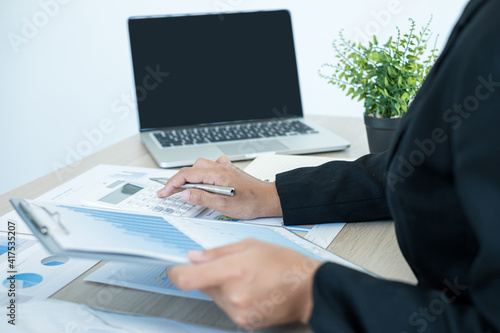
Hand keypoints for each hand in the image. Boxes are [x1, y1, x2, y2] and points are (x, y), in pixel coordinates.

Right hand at [157, 156, 281, 219]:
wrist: (269, 199)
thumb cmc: (252, 202)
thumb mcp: (224, 205)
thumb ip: (202, 198)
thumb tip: (185, 194)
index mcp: (216, 174)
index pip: (186, 175)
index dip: (171, 184)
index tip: (163, 192)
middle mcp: (220, 168)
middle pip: (191, 169)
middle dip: (178, 180)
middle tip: (170, 193)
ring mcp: (225, 168)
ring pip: (200, 167)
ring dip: (191, 177)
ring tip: (186, 190)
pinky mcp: (230, 171)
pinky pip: (211, 167)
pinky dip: (203, 174)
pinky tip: (205, 182)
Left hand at [168, 239, 322, 329]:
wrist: (310, 290)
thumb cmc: (286, 264)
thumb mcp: (251, 245)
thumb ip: (218, 252)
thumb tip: (194, 257)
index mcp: (233, 270)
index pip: (187, 279)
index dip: (175, 273)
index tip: (174, 269)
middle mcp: (233, 295)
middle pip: (202, 286)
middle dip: (209, 276)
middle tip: (231, 267)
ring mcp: (238, 311)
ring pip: (215, 297)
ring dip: (223, 287)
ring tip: (247, 278)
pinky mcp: (244, 322)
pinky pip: (228, 308)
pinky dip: (234, 299)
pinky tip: (252, 290)